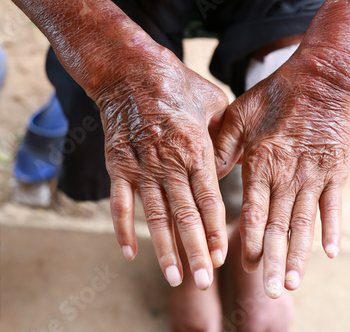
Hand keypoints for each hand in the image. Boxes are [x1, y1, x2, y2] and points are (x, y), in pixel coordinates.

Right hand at [96, 46, 228, 289]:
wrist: (131, 70)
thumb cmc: (179, 85)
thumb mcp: (215, 104)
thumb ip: (224, 138)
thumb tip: (230, 166)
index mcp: (196, 150)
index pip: (209, 200)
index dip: (215, 231)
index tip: (221, 257)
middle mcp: (170, 164)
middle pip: (185, 216)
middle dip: (196, 251)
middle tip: (204, 280)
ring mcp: (141, 167)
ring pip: (155, 217)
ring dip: (164, 249)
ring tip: (173, 278)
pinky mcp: (118, 165)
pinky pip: (120, 203)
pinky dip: (123, 229)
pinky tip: (129, 253)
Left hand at [214, 51, 349, 297]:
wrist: (318, 80)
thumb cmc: (275, 96)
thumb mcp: (238, 115)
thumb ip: (222, 147)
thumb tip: (207, 174)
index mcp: (261, 164)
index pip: (255, 213)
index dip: (252, 242)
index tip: (247, 267)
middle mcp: (287, 176)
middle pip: (280, 227)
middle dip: (276, 262)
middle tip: (273, 291)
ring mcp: (314, 176)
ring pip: (305, 223)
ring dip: (301, 255)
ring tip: (296, 283)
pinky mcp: (335, 171)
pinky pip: (334, 205)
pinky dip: (332, 229)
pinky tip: (332, 253)